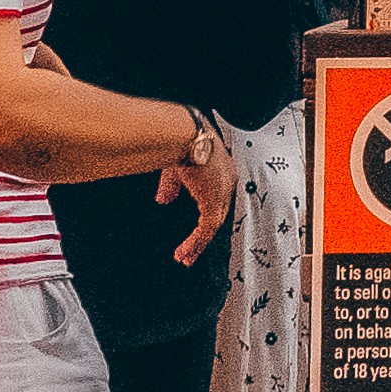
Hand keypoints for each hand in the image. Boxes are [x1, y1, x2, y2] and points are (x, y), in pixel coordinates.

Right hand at [165, 118, 239, 265]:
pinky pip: (207, 229)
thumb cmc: (179, 140)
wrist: (182, 134)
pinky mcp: (213, 201)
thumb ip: (172, 185)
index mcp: (221, 168)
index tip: (196, 228)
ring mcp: (222, 191)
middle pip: (218, 213)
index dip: (206, 213)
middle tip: (191, 251)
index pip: (217, 196)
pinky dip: (195, 243)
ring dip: (198, 243)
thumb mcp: (175, 166)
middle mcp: (227, 180)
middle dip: (204, 234)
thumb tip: (163, 200)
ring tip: (185, 257)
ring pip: (213, 225)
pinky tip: (184, 252)